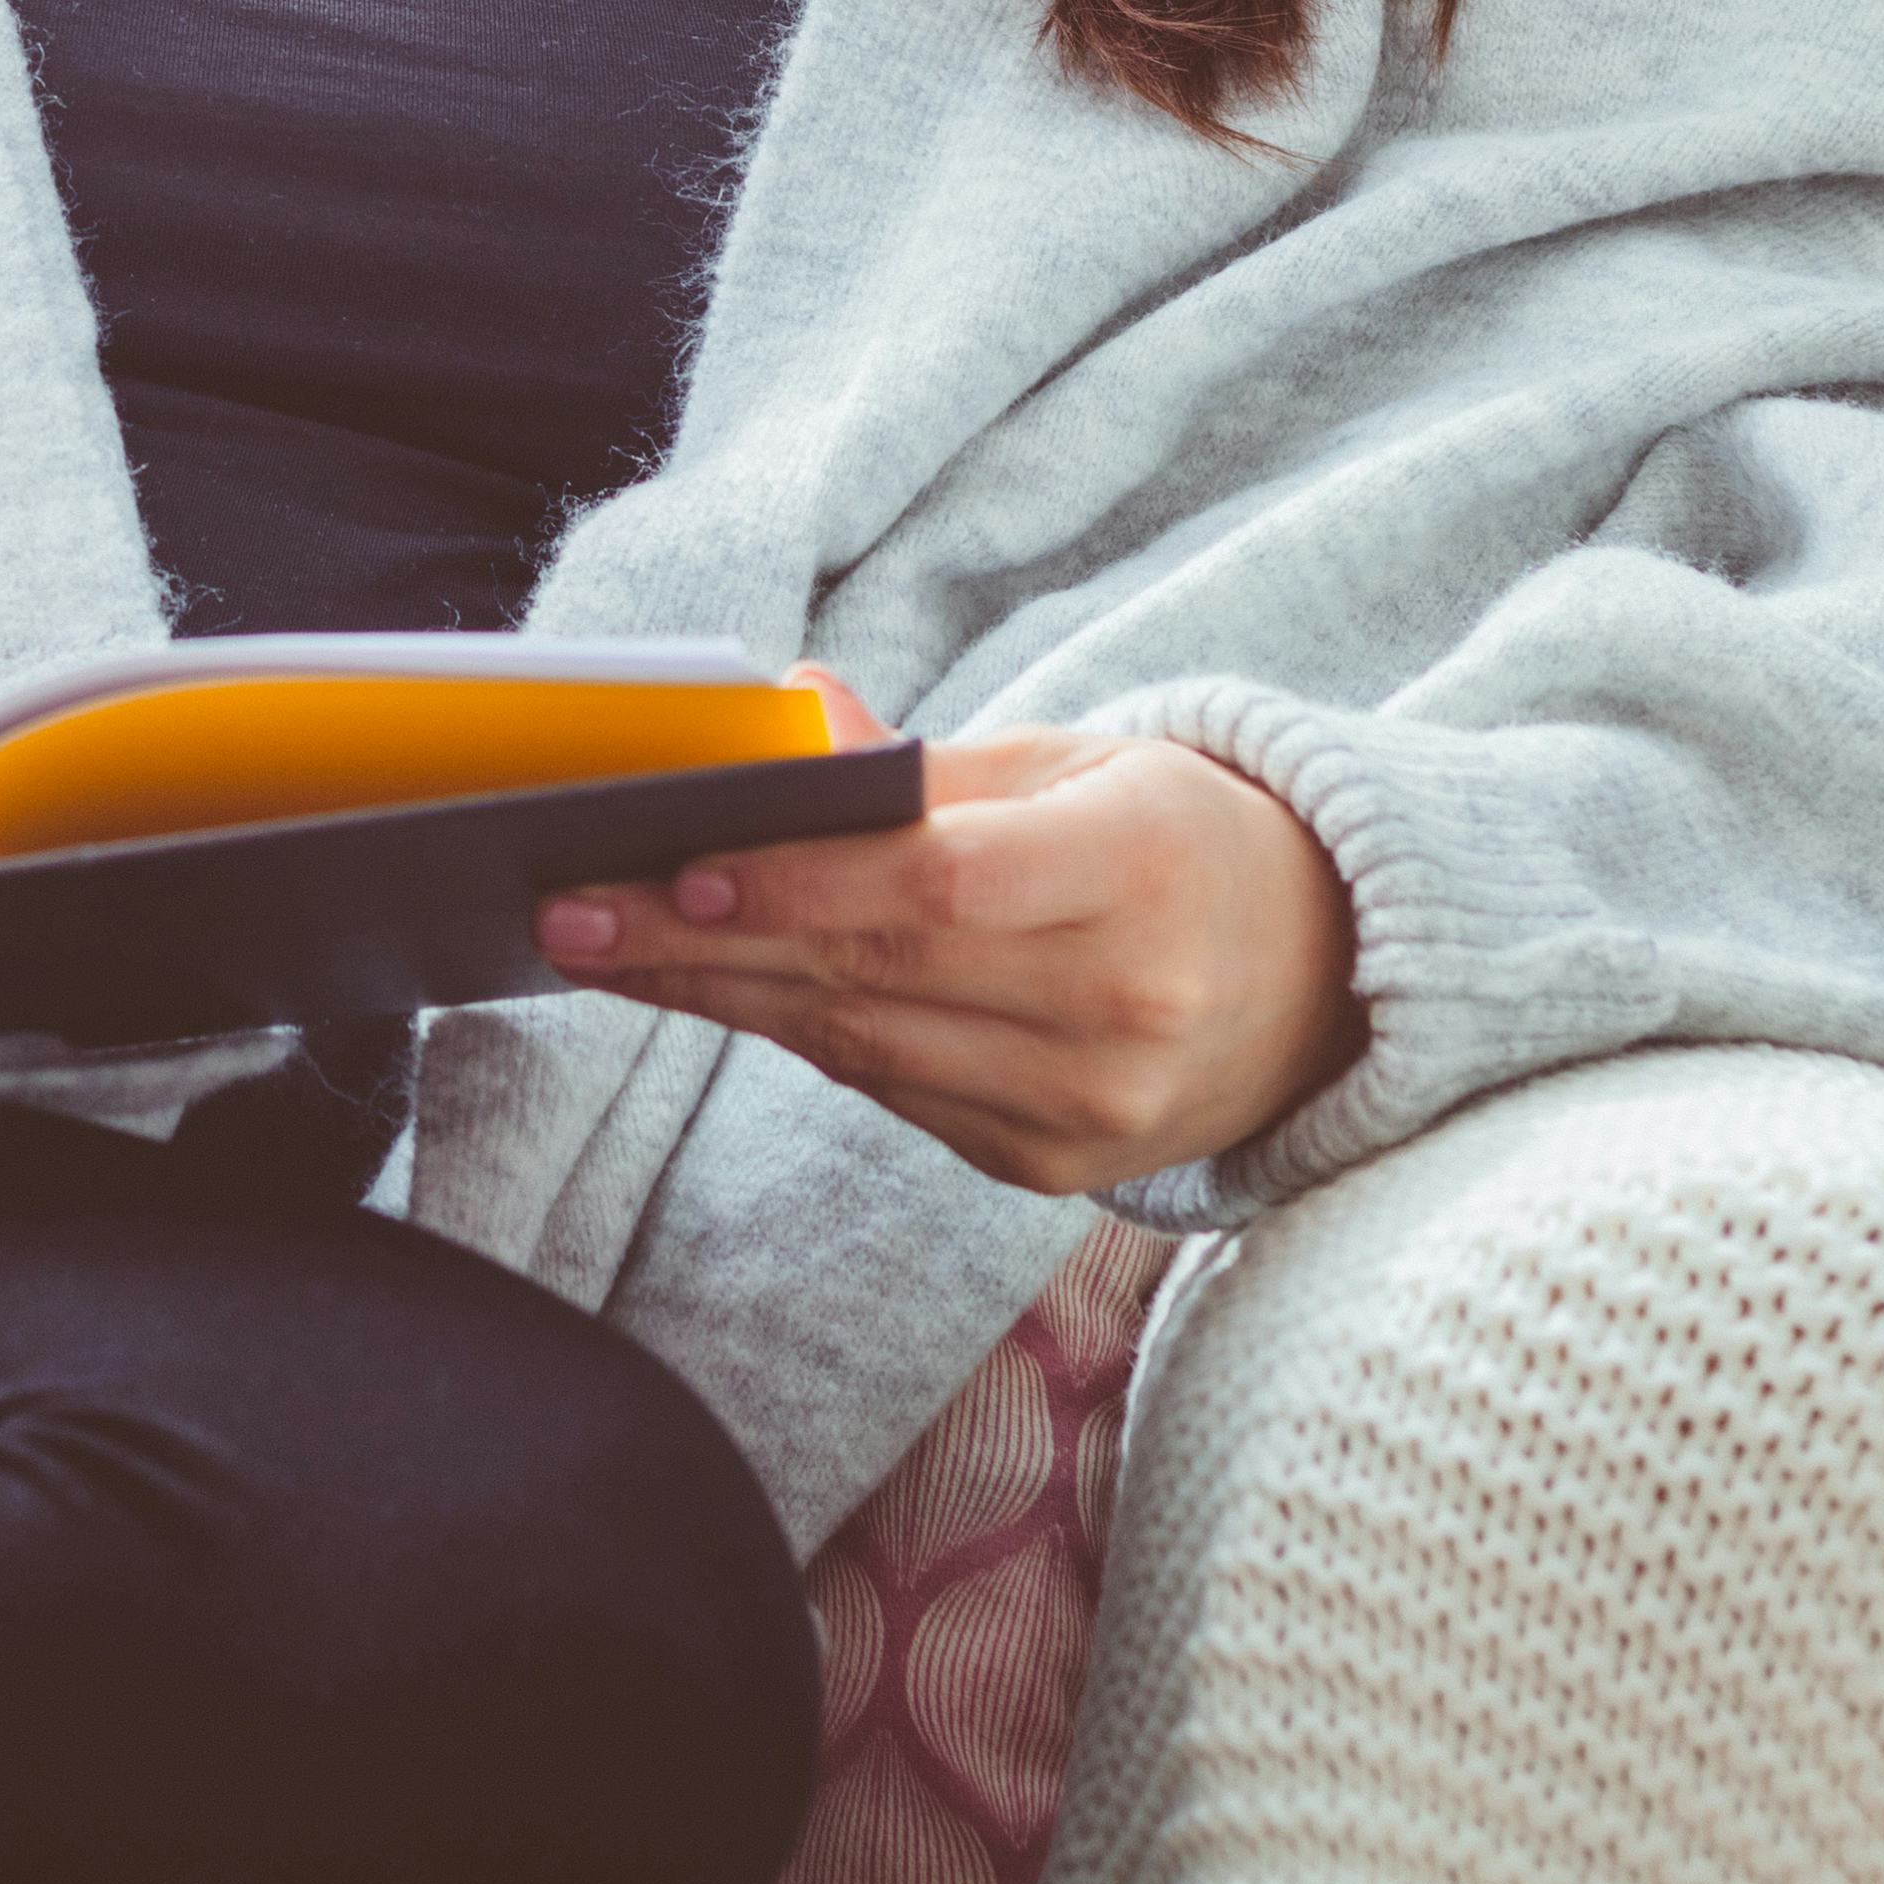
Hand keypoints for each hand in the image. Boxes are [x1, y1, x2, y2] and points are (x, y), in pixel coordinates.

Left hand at [529, 708, 1363, 1195]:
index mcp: (1144, 869)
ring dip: (718, 993)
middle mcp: (1125, 1006)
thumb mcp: (1078, 763)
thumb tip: (786, 717)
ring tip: (600, 946)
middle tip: (569, 909)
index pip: (946, 883)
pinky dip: (797, 1032)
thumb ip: (921, 764)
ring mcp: (1091, 1106)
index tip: (677, 864)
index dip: (805, 882)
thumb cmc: (1171, 840)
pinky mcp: (1050, 1167)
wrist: (1314, 983)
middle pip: (876, 971)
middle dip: (702, 940)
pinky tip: (710, 988)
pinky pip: (889, 1089)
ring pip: (861, 1043)